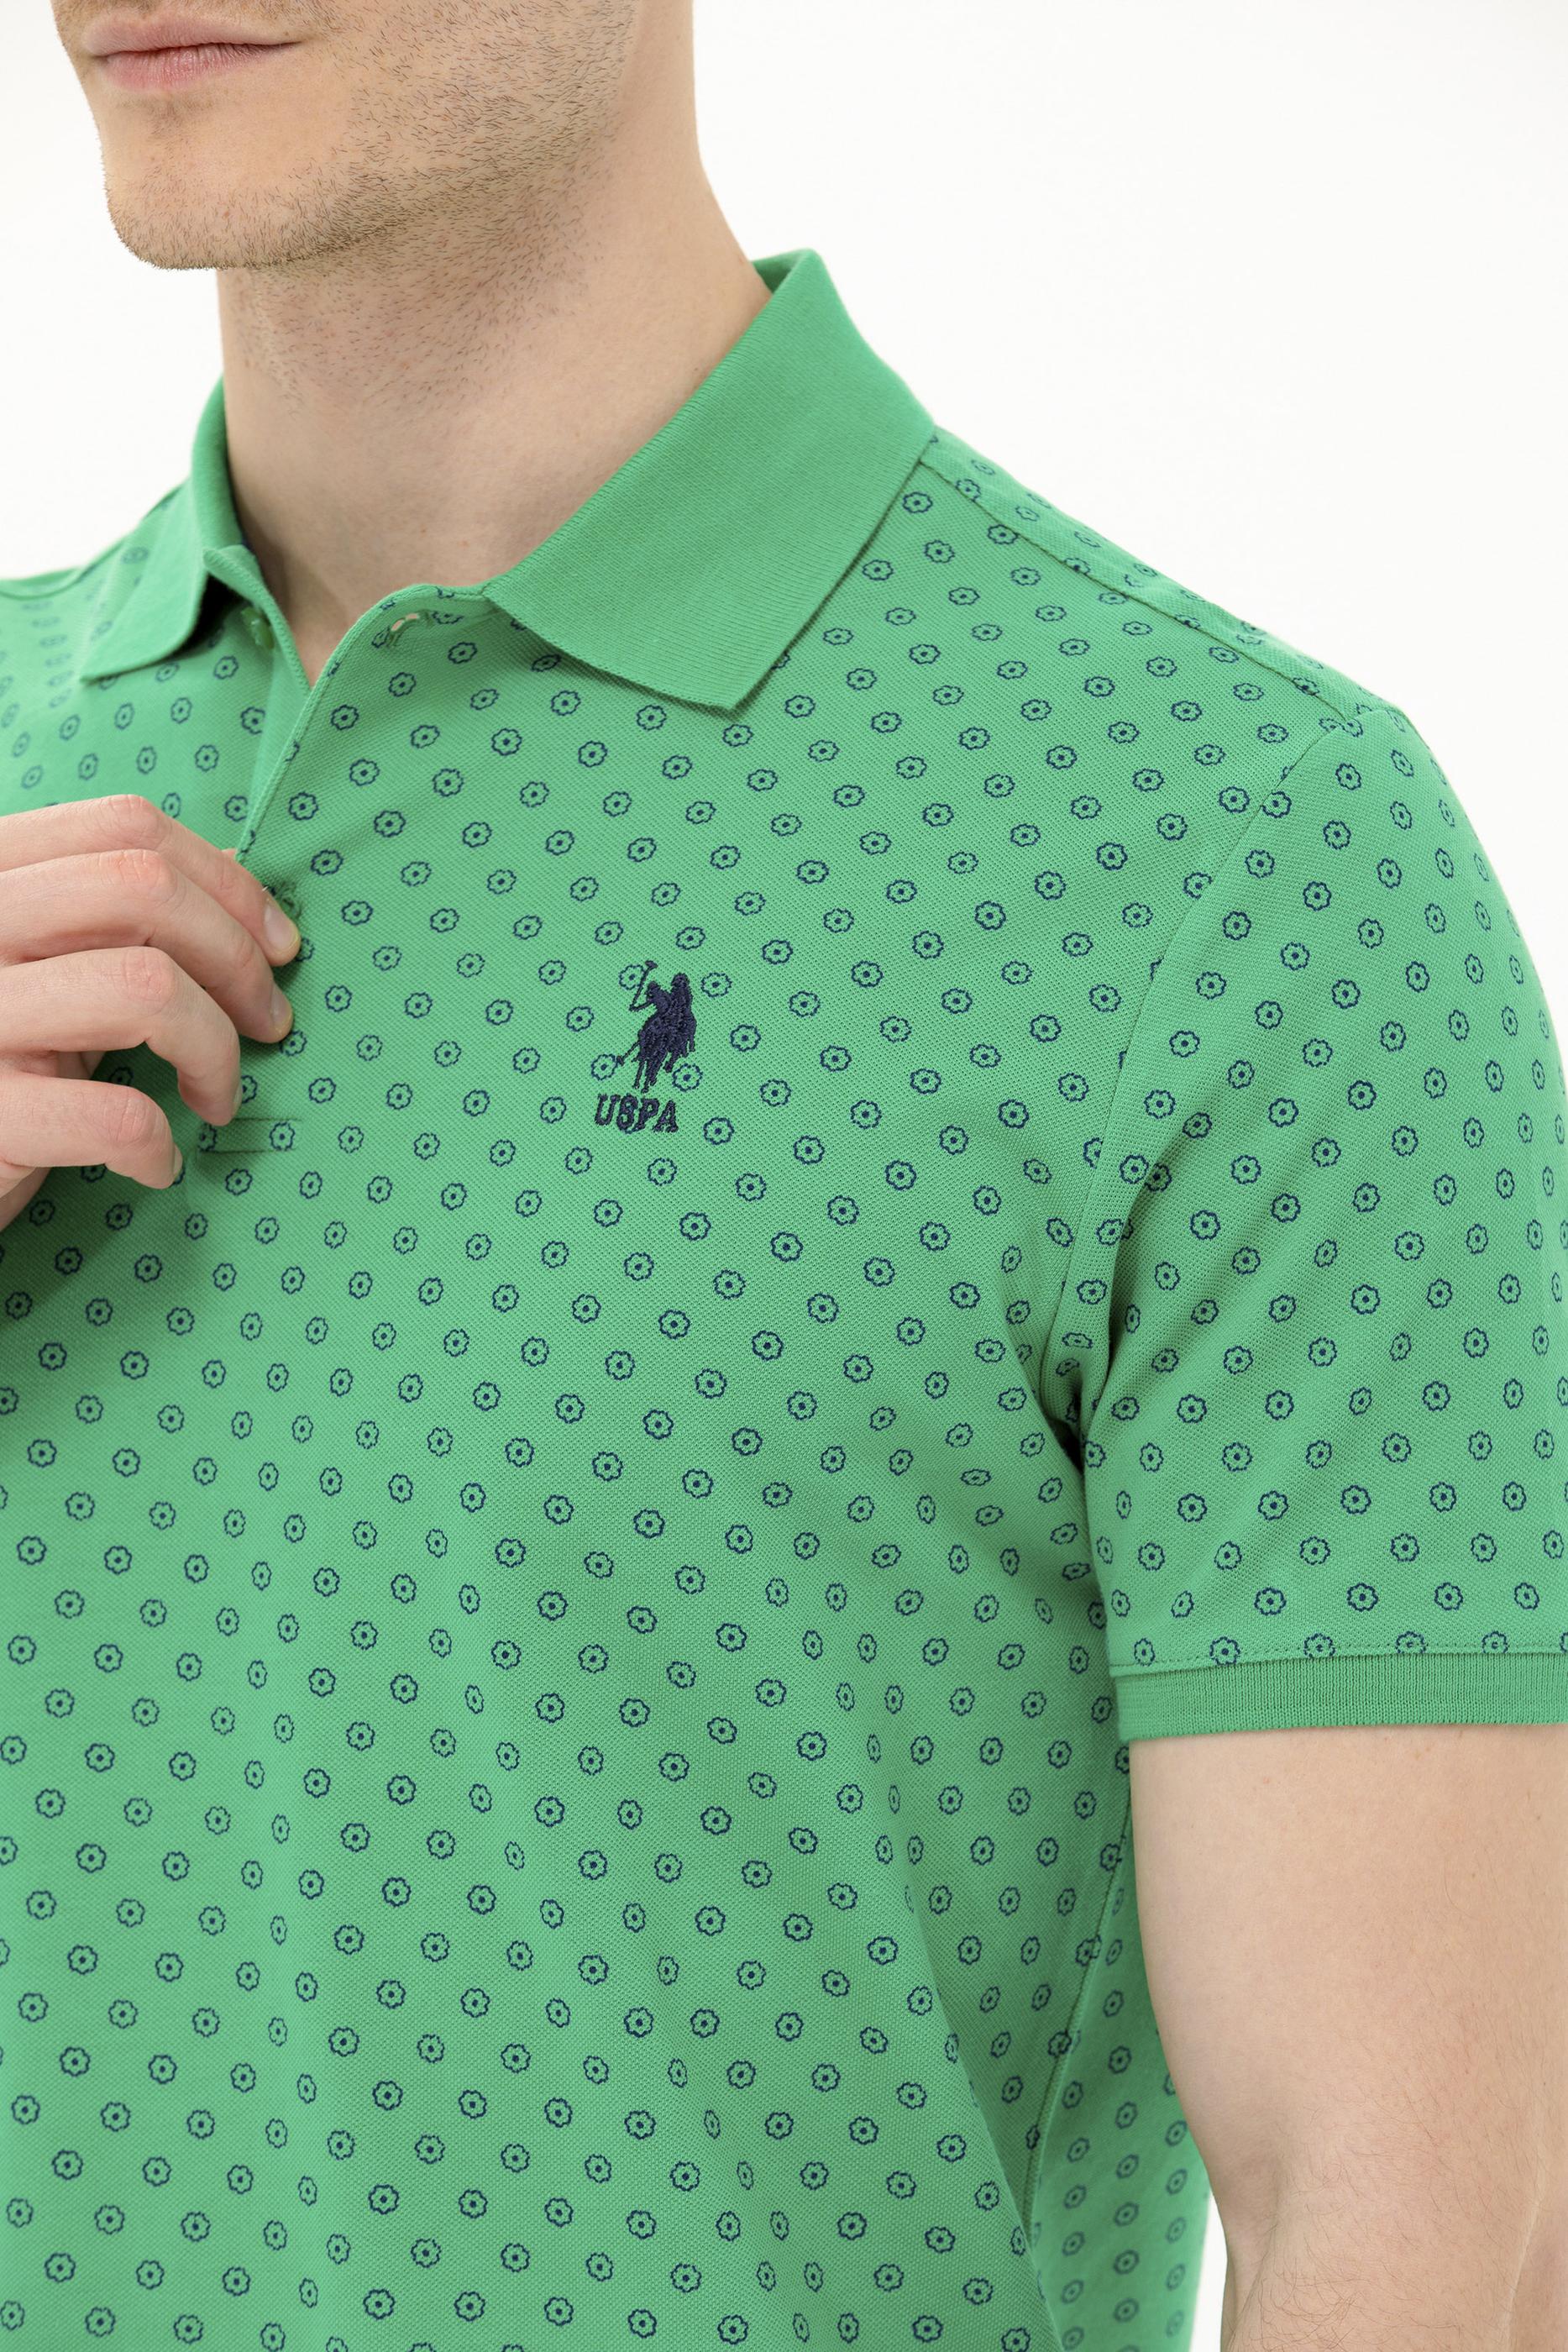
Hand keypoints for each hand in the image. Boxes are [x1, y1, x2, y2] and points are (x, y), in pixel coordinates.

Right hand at [0, 794, 297, 1229]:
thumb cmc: (6, 1059)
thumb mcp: (52, 967)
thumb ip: (120, 914)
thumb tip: (234, 865)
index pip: (125, 828)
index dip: (227, 884)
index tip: (279, 948)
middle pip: (144, 888)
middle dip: (237, 957)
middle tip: (268, 1024)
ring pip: (146, 987)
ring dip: (214, 1051)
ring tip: (214, 1098)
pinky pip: (116, 1118)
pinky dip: (159, 1146)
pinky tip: (155, 1163)